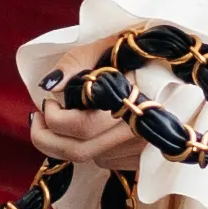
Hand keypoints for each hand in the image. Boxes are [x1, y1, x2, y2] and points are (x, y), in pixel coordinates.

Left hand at [28, 37, 143, 172]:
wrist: (167, 65)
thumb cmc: (128, 54)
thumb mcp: (99, 48)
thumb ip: (72, 64)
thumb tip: (48, 88)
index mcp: (128, 100)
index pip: (81, 127)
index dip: (53, 118)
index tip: (48, 100)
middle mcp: (138, 130)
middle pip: (78, 151)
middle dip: (46, 137)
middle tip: (39, 117)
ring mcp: (141, 148)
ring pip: (89, 158)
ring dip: (67, 141)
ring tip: (65, 117)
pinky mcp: (141, 158)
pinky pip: (104, 160)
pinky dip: (89, 146)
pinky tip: (91, 126)